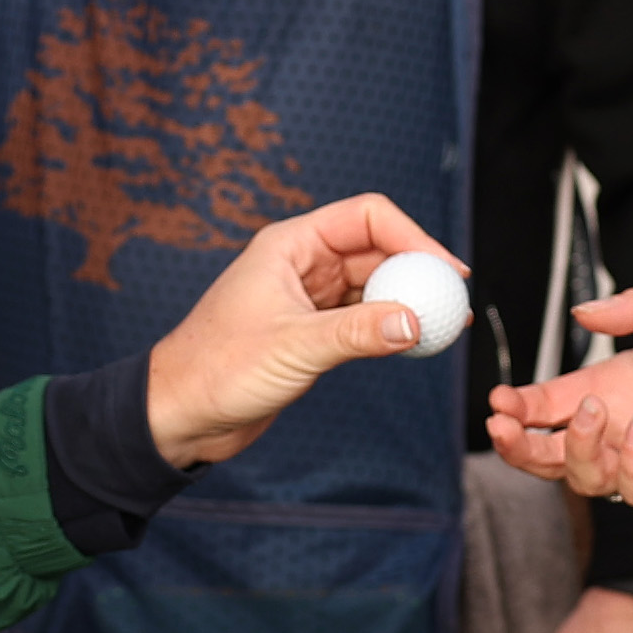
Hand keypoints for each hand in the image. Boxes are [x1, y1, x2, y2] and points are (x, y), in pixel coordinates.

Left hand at [146, 194, 458, 467]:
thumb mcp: (294, 347)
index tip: (447, 270)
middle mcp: (301, 264)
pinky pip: (362, 317)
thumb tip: (415, 320)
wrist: (179, 415)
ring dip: (407, 301)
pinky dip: (389, 326)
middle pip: (376, 250)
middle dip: (418, 271)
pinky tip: (413, 341)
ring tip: (442, 326)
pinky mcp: (310, 331)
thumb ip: (357, 333)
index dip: (414, 237)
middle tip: (454, 302)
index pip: (367, 217)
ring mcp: (307, 298)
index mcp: (290, 245)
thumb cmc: (216, 369)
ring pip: (372, 285)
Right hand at [485, 284, 632, 506]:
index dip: (520, 409)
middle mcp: (625, 425)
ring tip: (590, 415)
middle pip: (553, 451)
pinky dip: (629, 466)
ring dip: (573, 452)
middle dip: (520, 445)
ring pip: (585, 477)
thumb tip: (582, 315)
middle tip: (505, 429)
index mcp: (617, 385)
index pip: (551, 405)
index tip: (498, 402)